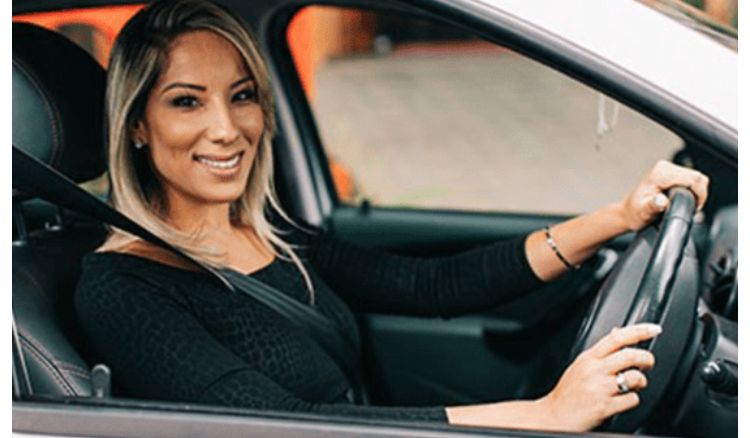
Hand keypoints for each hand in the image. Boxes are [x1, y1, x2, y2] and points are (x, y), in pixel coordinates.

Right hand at [536, 323, 660, 431]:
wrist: (554, 416)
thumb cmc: (567, 393)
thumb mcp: (580, 365)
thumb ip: (600, 351)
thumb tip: (617, 332)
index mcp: (588, 358)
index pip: (616, 338)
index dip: (639, 331)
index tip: (654, 329)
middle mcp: (594, 370)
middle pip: (630, 355)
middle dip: (647, 358)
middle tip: (648, 362)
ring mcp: (599, 388)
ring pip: (635, 377)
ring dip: (641, 382)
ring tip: (634, 385)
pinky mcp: (605, 406)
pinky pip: (632, 399)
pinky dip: (633, 400)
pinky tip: (623, 400)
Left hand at [618, 160, 708, 231]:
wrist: (629, 212)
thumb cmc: (635, 212)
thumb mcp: (643, 212)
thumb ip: (653, 206)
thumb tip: (661, 201)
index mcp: (660, 173)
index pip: (694, 179)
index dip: (698, 195)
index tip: (691, 208)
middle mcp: (665, 167)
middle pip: (698, 177)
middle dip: (698, 195)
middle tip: (687, 208)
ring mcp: (669, 169)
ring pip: (697, 179)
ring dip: (695, 194)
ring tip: (682, 205)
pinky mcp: (672, 174)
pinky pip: (692, 181)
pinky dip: (692, 192)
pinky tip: (681, 200)